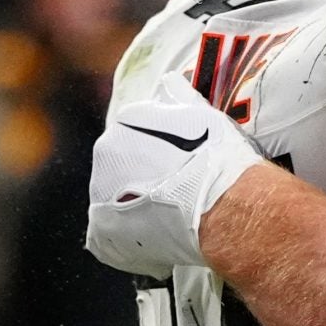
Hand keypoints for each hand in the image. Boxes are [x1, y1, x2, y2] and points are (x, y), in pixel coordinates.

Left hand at [85, 76, 264, 278]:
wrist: (225, 201)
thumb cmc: (221, 159)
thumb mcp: (205, 116)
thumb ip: (181, 97)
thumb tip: (170, 79)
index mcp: (128, 120)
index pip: (136, 140)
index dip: (159, 162)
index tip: (179, 174)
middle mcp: (107, 149)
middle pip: (122, 171)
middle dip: (144, 186)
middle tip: (177, 202)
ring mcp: (100, 189)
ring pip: (115, 204)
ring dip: (136, 215)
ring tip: (172, 226)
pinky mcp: (102, 227)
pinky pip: (108, 238)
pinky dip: (128, 246)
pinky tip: (159, 246)